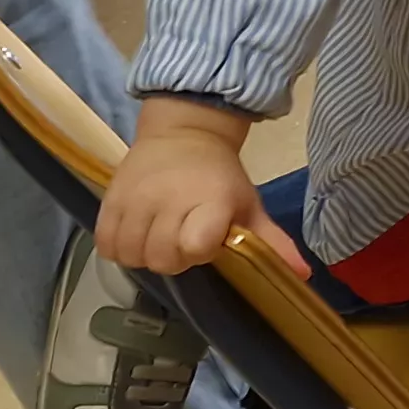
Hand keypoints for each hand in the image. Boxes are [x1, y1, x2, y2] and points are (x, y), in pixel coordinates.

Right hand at [95, 101, 305, 276]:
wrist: (184, 133)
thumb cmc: (221, 177)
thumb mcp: (249, 204)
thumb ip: (272, 242)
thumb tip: (302, 275)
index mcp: (210, 201)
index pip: (195, 246)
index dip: (199, 252)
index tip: (206, 243)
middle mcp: (169, 199)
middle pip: (160, 258)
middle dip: (172, 258)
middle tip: (181, 241)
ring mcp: (136, 199)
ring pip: (130, 254)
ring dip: (143, 255)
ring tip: (158, 239)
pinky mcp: (110, 198)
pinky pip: (105, 242)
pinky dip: (118, 247)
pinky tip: (136, 236)